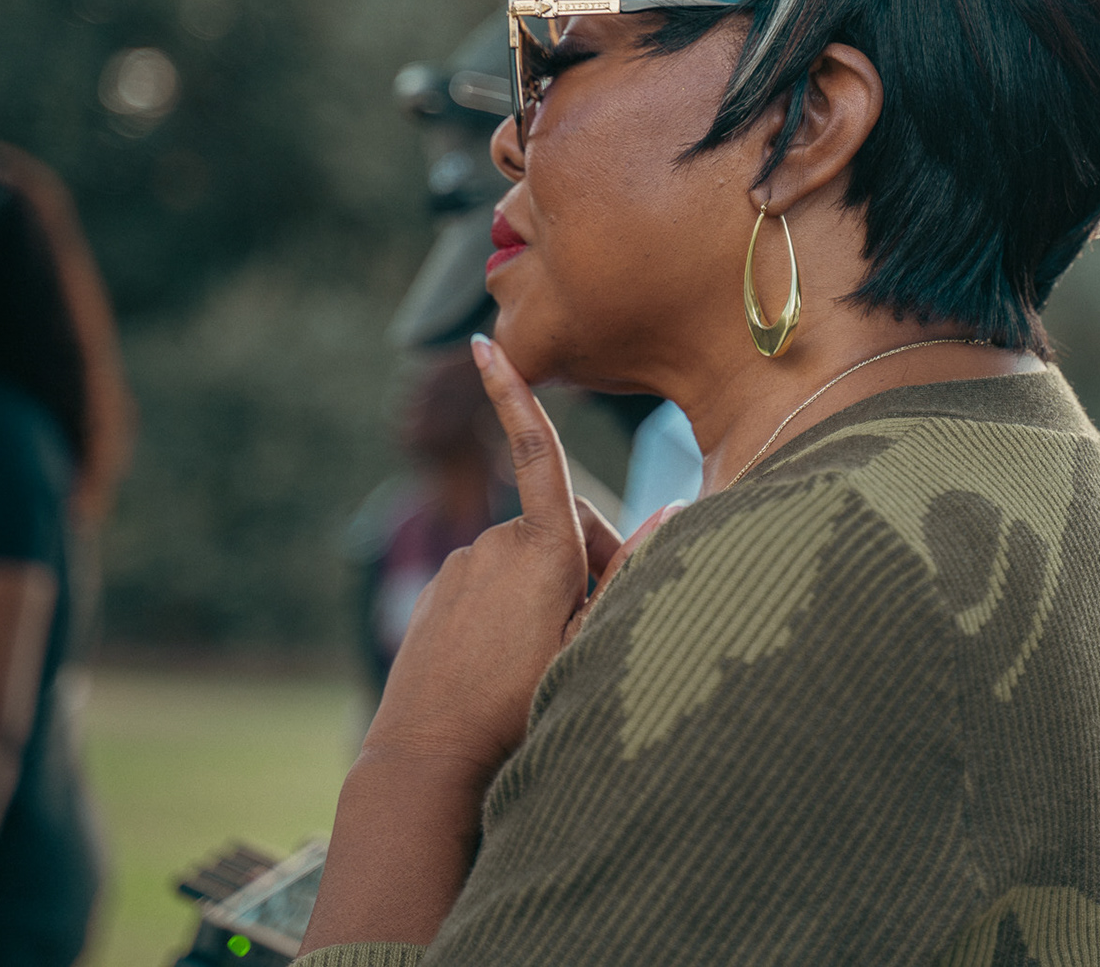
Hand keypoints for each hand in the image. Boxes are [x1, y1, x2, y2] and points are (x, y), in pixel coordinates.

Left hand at [360, 334, 601, 775]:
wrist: (427, 755)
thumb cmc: (518, 705)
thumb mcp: (591, 642)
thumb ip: (630, 574)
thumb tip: (672, 514)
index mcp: (542, 550)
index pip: (538, 454)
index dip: (515, 396)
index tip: (485, 345)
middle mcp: (497, 544)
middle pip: (564, 529)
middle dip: (589, 562)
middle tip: (596, 629)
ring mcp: (463, 566)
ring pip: (528, 560)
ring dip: (549, 591)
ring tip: (546, 657)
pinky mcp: (440, 590)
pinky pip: (491, 583)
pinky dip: (511, 606)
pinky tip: (507, 660)